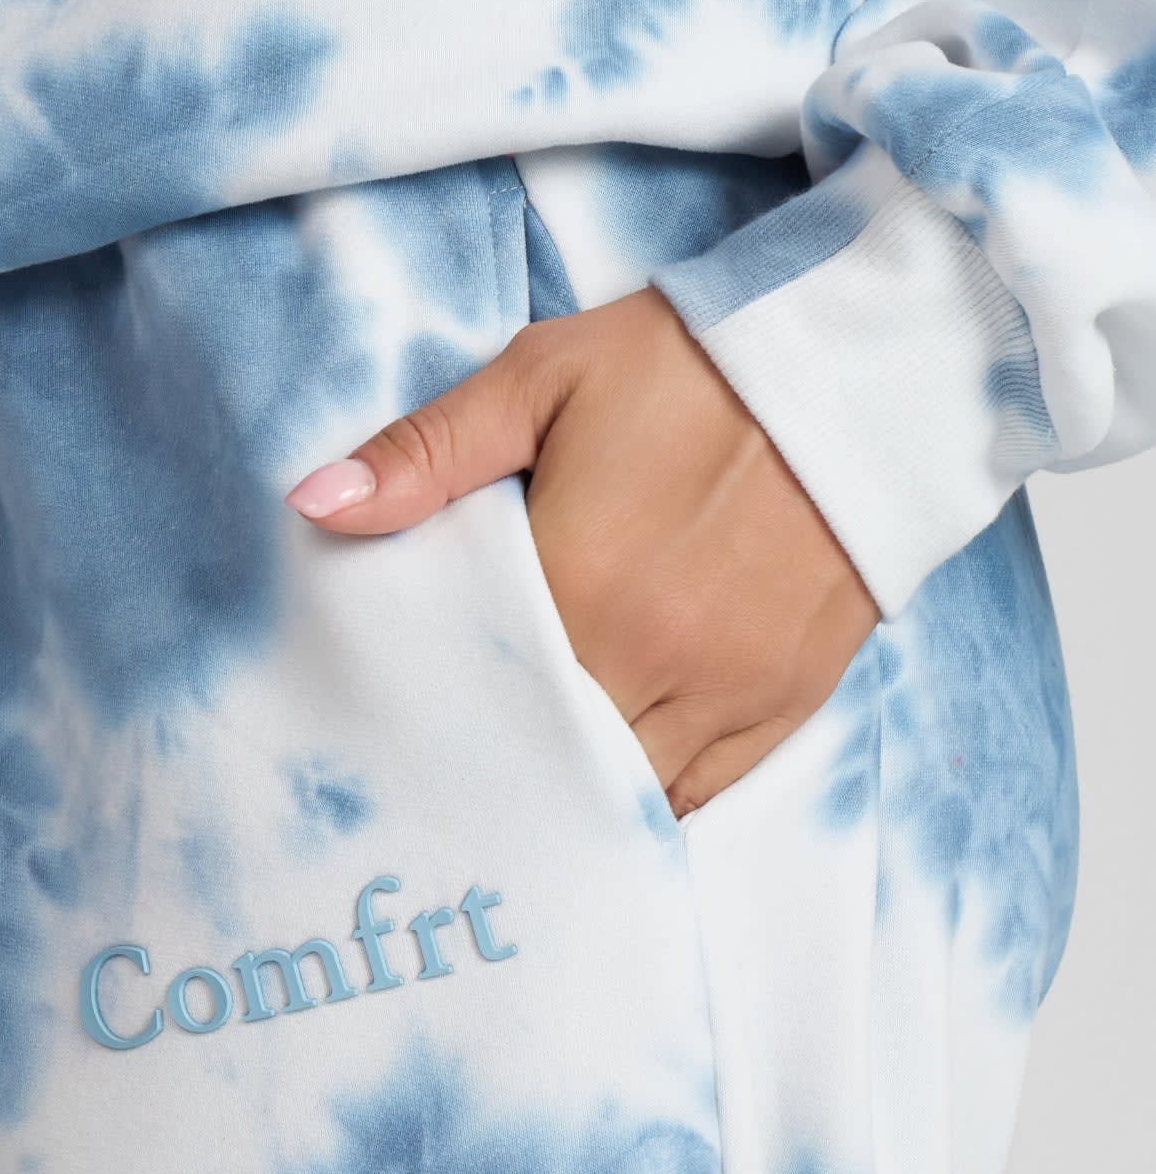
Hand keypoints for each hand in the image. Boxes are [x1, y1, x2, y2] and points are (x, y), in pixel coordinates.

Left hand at [285, 290, 878, 816]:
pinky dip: (645, 806)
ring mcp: (722, 694)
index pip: (477, 696)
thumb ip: (425, 454)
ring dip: (569, 801)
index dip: (434, 724)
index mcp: (577, 586)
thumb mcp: (541, 378)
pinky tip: (602, 802)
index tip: (397, 737)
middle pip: (543, 764)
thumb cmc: (687, 367)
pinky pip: (697, 798)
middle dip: (495, 776)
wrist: (860, 368)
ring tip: (516, 801)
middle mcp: (650, 660)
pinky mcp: (783, 707)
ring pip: (620, 798)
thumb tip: (313, 503)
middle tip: (444, 787)